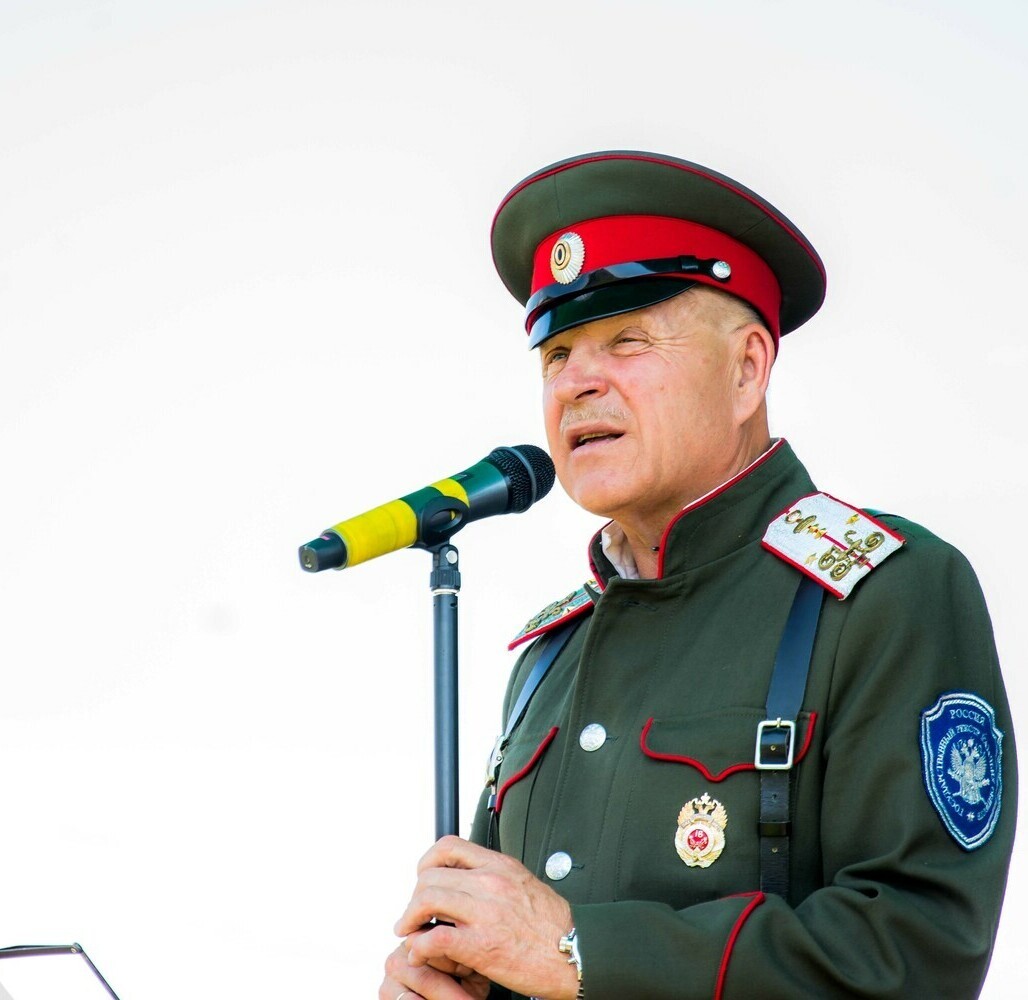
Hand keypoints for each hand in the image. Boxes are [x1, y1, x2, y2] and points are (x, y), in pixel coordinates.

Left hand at [393, 836, 578, 999]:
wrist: (575, 953)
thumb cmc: (553, 925)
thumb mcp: (523, 882)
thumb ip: (494, 876)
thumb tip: (468, 878)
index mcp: (500, 865)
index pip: (449, 846)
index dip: (427, 862)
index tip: (423, 878)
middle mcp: (490, 883)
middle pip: (430, 876)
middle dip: (414, 897)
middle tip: (413, 914)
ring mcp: (485, 913)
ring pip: (427, 900)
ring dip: (410, 919)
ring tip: (410, 932)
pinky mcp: (481, 946)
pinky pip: (436, 939)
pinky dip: (420, 947)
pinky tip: (421, 954)